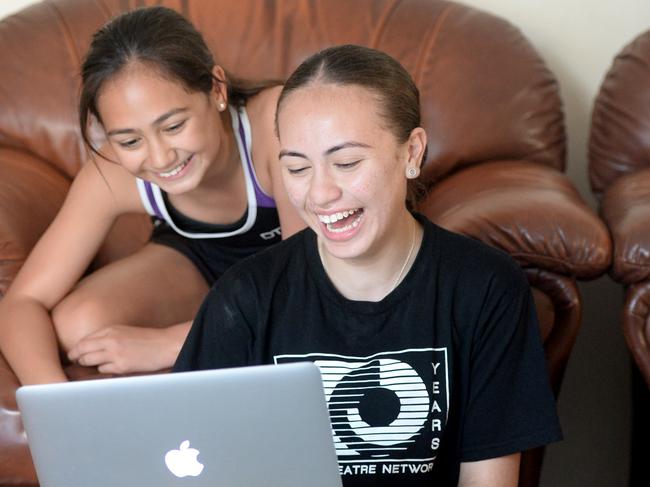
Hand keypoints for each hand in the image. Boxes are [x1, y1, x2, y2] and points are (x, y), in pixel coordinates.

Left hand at [67, 324, 183, 373]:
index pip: (83, 340)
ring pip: (88, 360)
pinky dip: (104, 370)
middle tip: (76, 363)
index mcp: (110, 329)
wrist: (166, 344)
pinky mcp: (121, 365)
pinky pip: (103, 370)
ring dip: (88, 364)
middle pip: (81, 350)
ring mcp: (115, 353)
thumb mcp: (125, 331)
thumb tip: (90, 347)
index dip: (76, 349)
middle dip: (76, 358)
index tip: (74, 354)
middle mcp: (110, 339)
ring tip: (92, 366)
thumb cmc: (147, 339)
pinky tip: (112, 368)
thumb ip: (108, 337)